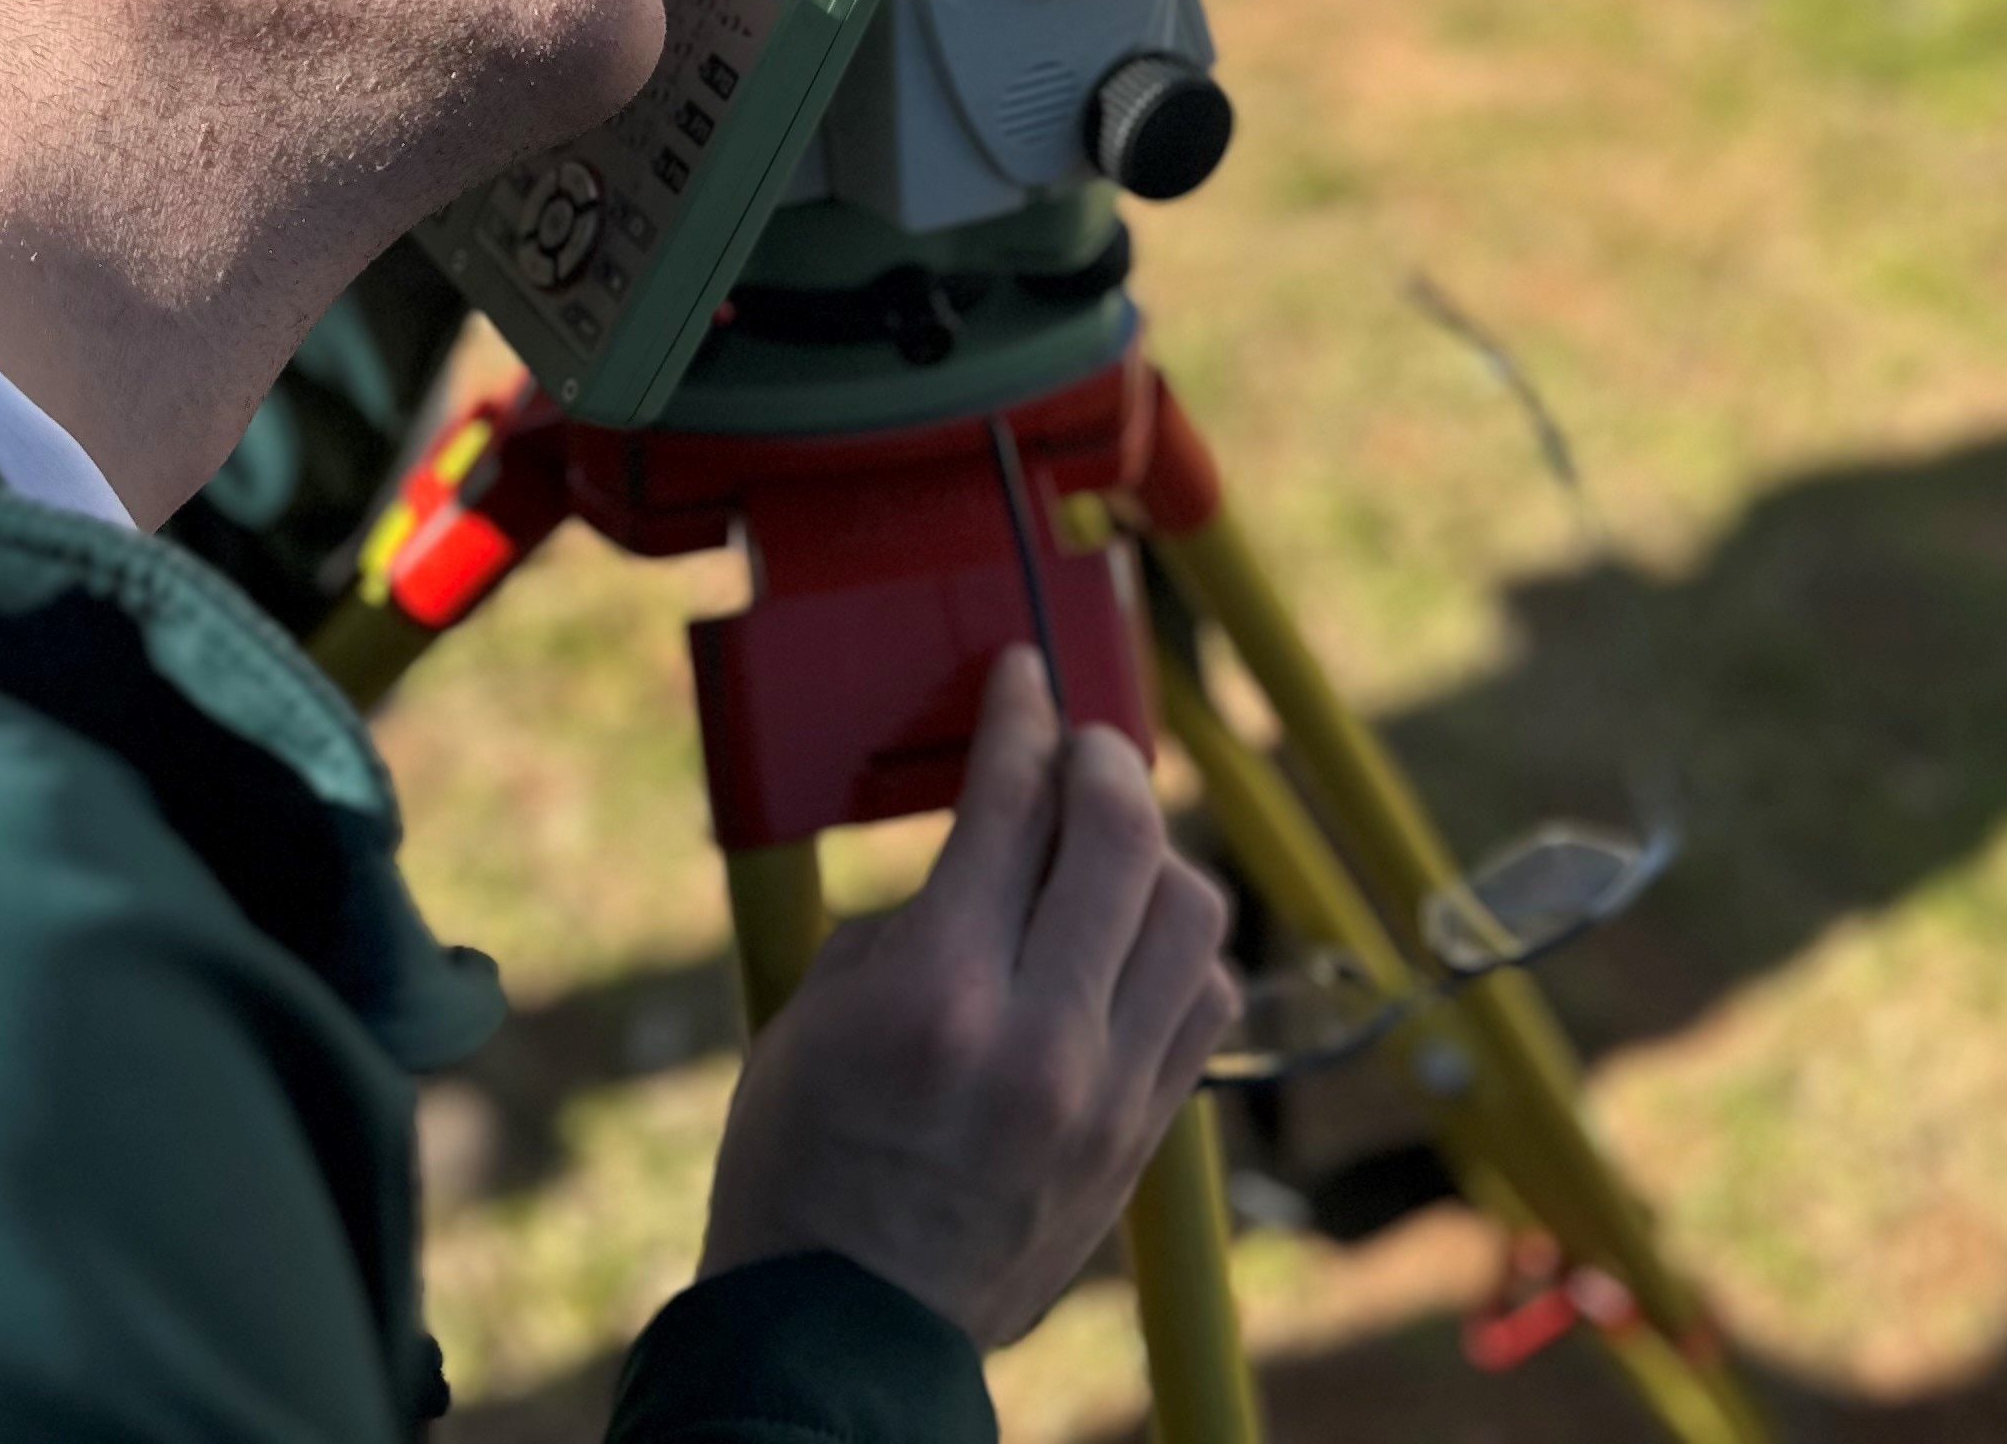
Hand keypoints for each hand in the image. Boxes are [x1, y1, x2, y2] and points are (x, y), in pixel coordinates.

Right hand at [695, 649, 1240, 1347]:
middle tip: (1076, 741)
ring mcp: (1107, 1092)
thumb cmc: (801, 1170)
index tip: (1025, 676)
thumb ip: (911, 917)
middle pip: (1124, 836)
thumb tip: (987, 848)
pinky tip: (1133, 934)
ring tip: (1109, 839)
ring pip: (1191, 913)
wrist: (844, 1330)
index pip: (1011, 804)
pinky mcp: (1141, 1138)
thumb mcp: (815, 1014)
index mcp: (940, 994)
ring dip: (1154, 849)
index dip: (1021, 716)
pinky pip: (1205, 1001)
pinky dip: (1179, 944)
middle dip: (1103, 758)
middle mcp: (1043, 1036)